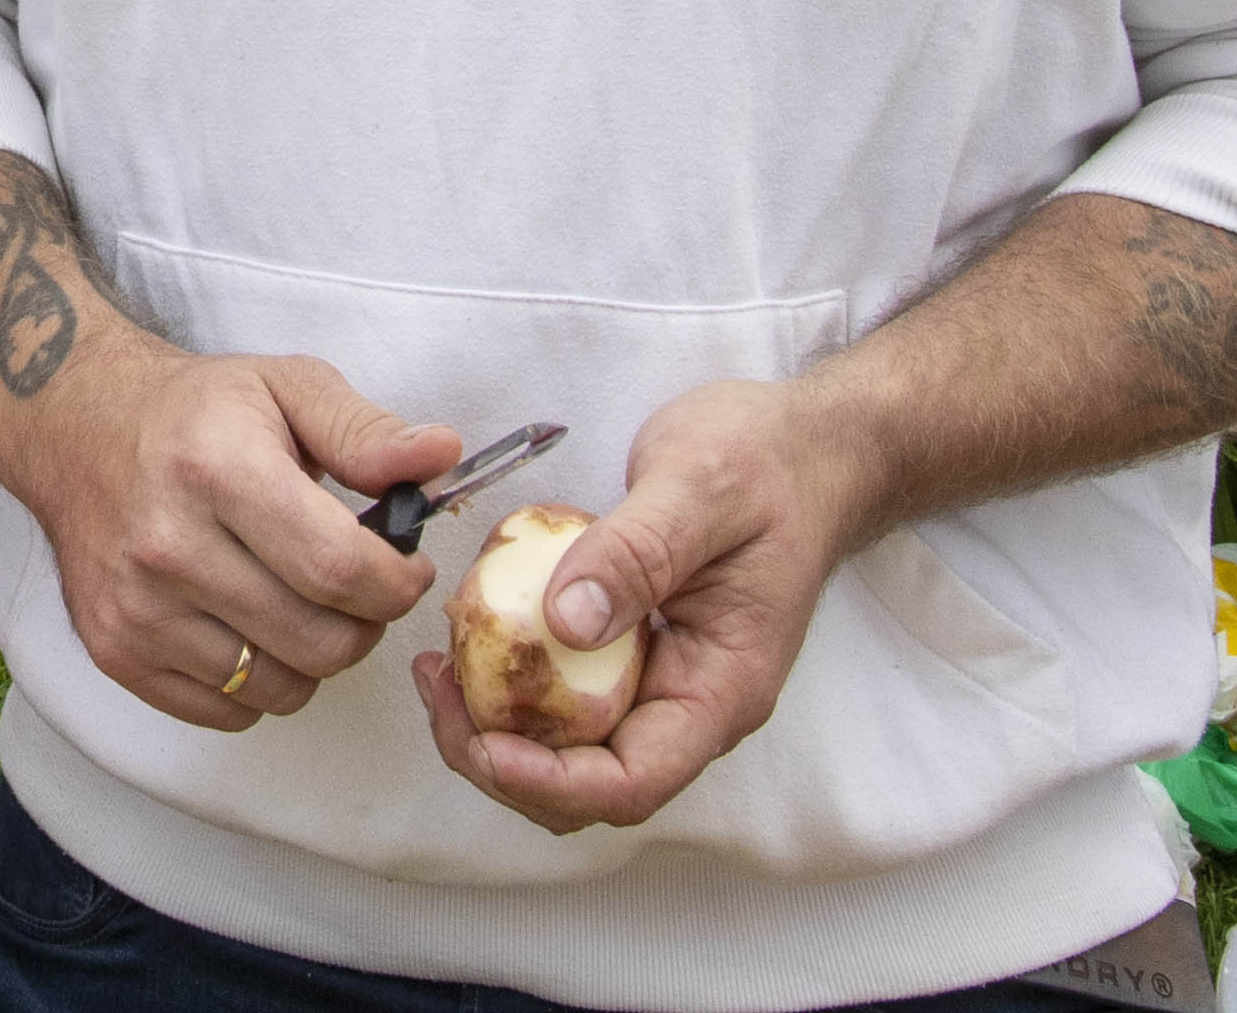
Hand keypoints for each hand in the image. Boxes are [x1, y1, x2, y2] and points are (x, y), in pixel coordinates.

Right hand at [0, 334, 456, 732]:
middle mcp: (167, 545)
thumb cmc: (192, 411)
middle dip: (364, 623)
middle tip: (354, 586)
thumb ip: (364, 429)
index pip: (342, 571)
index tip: (403, 567)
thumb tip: (442, 456)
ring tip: (299, 602)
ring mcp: (136, 607)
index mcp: (216, 469)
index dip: (398, 583)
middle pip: (321, 642)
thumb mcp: (284, 386)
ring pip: (281, 688)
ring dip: (312, 656)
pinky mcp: (114, 650)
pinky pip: (228, 712)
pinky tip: (249, 624)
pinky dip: (257, 682)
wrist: (74, 430)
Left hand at [414, 374, 869, 831]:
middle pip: (590, 786)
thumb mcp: (699, 487)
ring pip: (572, 752)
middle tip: (435, 690)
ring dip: (497, 728)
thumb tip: (566, 623)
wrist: (801, 450)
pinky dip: (511, 683)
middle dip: (502, 761)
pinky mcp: (634, 655)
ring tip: (438, 666)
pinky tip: (471, 634)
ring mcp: (662, 684)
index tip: (478, 738)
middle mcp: (692, 705)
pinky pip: (567, 697)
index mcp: (722, 689)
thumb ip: (636, 553)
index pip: (632, 781)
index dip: (547, 780)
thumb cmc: (765, 465)